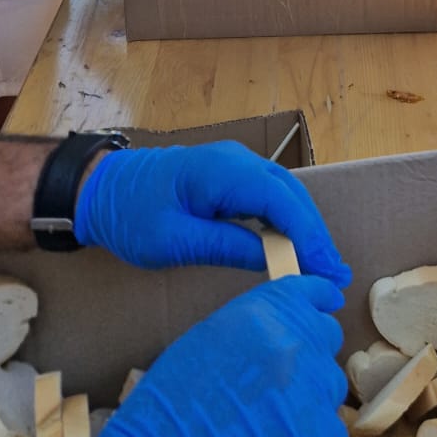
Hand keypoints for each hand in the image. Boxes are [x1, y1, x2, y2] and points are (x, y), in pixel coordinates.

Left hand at [74, 143, 350, 283]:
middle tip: (336, 276)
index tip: (327, 270)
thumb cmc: (130, 216)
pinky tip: (295, 248)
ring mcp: (236, 164)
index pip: (281, 201)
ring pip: (284, 194)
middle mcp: (238, 160)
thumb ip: (228, 246)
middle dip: (315, 235)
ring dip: (305, 229)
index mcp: (223, 171)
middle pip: (291, 195)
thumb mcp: (175, 242)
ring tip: (323, 267)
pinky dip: (287, 222)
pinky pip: (269, 195)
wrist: (100, 189)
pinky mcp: (230, 176)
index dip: (308, 236)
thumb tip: (276, 262)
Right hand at [81, 277, 348, 436]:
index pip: (309, 294)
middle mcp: (297, 346)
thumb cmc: (164, 412)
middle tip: (279, 384)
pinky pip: (329, 434)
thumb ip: (253, 331)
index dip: (316, 301)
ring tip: (268, 428)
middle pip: (325, 339)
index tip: (324, 304)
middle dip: (308, 356)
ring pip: (329, 389)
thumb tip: (278, 332)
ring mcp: (314, 395)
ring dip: (308, 400)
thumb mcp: (205, 344)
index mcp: (264, 316)